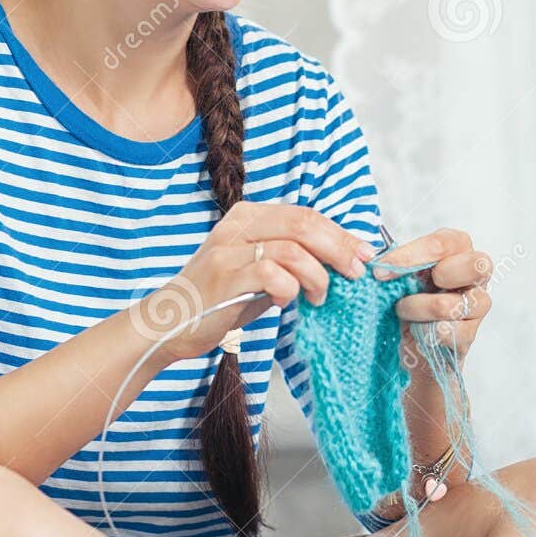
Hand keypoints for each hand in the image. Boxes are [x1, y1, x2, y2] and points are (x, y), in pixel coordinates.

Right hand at [134, 202, 377, 363]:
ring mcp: (229, 250)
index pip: (305, 215)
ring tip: (318, 296)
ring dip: (317, 276)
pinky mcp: (225, 277)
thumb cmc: (220, 297)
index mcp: (248, 215)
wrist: (171, 321)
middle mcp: (238, 225)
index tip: (364, 253)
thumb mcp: (258, 268)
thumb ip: (291, 257)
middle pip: (304, 225)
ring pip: (294, 250)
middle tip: (354, 273)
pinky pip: (273, 275)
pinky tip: (283, 302)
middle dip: (338, 250)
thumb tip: (341, 259)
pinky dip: (289, 289)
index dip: (340, 233)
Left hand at [375, 227, 493, 362]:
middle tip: (411, 286)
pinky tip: (415, 329)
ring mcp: (477, 305)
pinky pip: (444, 333)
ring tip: (403, 310)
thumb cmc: (407, 294)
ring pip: (450, 305)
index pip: (444, 244)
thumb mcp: (398, 272)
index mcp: (458, 248)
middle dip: (440, 275)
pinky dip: (421, 332)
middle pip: (476, 266)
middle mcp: (475, 274)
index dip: (411, 255)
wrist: (408, 337)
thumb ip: (391, 263)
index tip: (380, 269)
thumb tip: (378, 265)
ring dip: (416, 309)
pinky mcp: (469, 334)